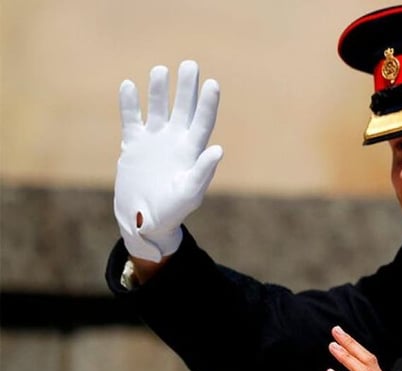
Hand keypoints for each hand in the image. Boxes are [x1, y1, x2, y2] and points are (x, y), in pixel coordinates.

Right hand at [114, 59, 222, 261]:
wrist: (144, 221)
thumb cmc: (172, 212)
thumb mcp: (189, 194)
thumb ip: (202, 172)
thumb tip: (218, 150)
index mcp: (191, 152)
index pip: (202, 122)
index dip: (207, 103)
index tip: (212, 83)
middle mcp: (175, 142)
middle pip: (183, 109)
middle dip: (186, 88)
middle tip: (190, 64)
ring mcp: (154, 142)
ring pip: (158, 109)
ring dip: (159, 91)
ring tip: (160, 70)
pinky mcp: (133, 146)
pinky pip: (132, 120)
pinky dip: (130, 104)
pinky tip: (129, 86)